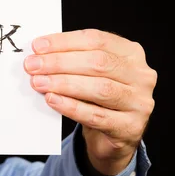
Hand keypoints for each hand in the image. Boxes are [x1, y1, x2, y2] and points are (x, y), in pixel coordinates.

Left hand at [24, 29, 156, 175]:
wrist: (114, 135)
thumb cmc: (97, 98)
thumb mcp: (90, 74)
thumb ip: (72, 60)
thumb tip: (39, 54)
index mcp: (131, 53)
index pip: (97, 40)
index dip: (65, 42)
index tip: (37, 46)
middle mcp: (141, 75)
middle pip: (98, 63)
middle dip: (60, 63)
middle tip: (33, 66)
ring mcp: (139, 102)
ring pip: (100, 89)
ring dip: (64, 84)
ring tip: (38, 83)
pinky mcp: (130, 127)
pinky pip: (97, 116)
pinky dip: (72, 107)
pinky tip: (52, 100)